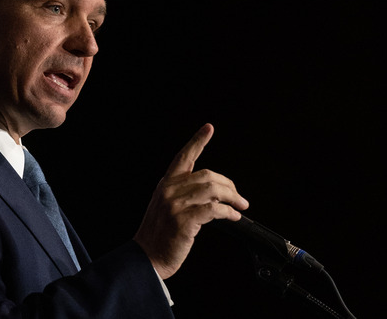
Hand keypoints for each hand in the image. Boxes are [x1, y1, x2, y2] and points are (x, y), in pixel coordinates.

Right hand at [133, 123, 248, 278]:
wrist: (147, 258)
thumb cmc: (159, 235)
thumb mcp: (166, 207)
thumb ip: (184, 194)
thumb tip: (215, 193)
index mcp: (165, 184)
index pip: (183, 156)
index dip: (197, 141)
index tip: (208, 128)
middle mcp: (169, 190)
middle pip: (208, 175)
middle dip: (229, 186)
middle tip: (239, 198)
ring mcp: (175, 205)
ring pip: (213, 190)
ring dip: (232, 198)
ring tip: (240, 207)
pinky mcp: (184, 220)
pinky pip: (214, 210)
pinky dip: (228, 212)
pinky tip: (233, 217)